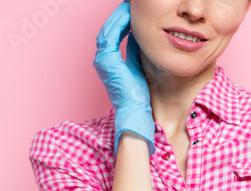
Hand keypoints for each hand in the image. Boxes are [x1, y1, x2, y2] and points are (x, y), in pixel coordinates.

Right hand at [94, 1, 153, 154]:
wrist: (136, 115)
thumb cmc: (141, 97)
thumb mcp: (140, 68)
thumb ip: (138, 52)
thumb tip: (143, 37)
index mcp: (110, 60)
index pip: (115, 33)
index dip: (123, 20)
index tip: (134, 10)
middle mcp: (103, 58)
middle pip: (110, 28)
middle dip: (120, 14)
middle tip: (131, 4)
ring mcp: (102, 59)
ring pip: (109, 29)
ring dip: (120, 16)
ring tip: (129, 6)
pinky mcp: (107, 61)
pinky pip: (111, 35)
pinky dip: (119, 24)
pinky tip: (129, 16)